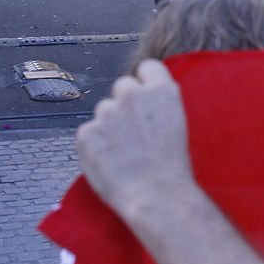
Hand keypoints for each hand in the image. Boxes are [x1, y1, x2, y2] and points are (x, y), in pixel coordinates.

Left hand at [77, 60, 196, 222]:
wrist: (156, 196)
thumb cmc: (172, 169)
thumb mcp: (177, 126)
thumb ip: (158, 106)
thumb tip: (142, 105)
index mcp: (162, 92)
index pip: (148, 67)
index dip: (146, 82)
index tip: (145, 95)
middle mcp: (132, 95)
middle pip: (122, 86)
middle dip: (125, 103)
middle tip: (133, 131)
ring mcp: (106, 112)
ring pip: (104, 111)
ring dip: (109, 126)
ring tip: (124, 154)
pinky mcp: (86, 132)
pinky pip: (89, 134)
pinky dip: (96, 146)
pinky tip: (111, 163)